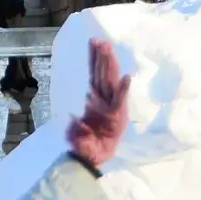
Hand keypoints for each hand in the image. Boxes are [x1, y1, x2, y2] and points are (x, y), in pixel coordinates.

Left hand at [67, 34, 131, 169]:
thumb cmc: (86, 144)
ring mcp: (110, 106)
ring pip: (109, 82)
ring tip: (109, 49)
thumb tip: (73, 116)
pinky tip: (127, 78)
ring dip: (110, 65)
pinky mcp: (118, 116)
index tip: (93, 42)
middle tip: (101, 40)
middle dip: (102, 57)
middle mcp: (102, 100)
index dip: (93, 59)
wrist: (94, 159)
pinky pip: (120, 100)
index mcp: (93, 100)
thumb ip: (75, 125)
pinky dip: (123, 89)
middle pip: (102, 74)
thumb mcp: (75, 131)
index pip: (94, 74)